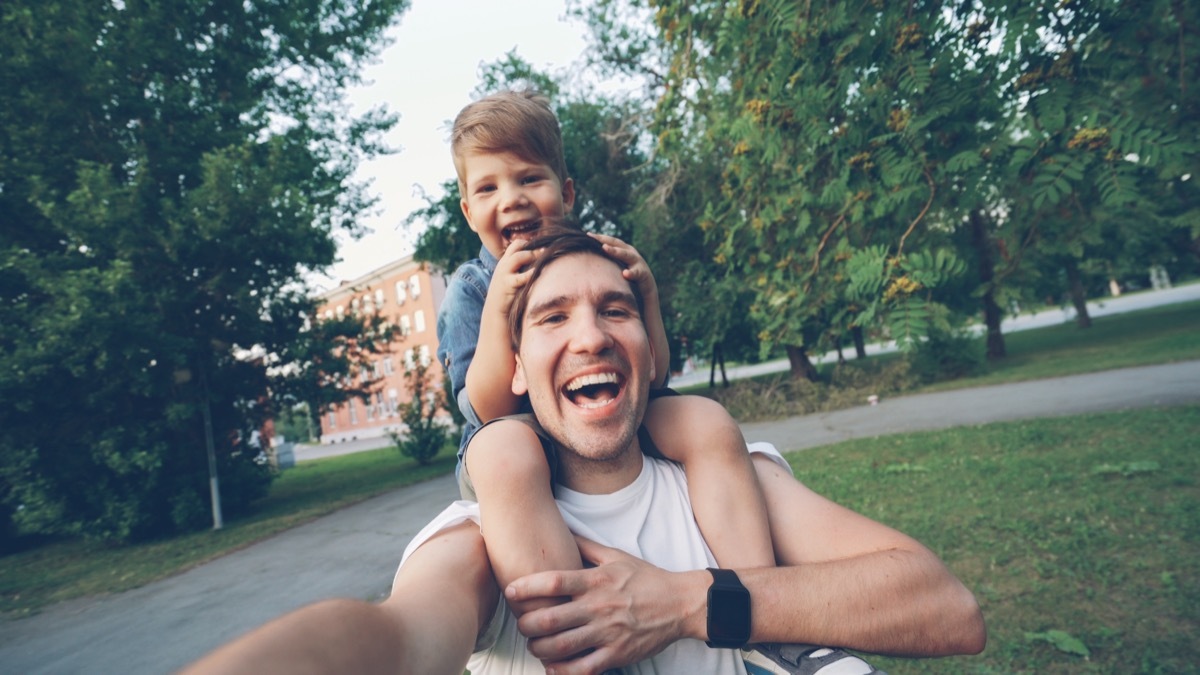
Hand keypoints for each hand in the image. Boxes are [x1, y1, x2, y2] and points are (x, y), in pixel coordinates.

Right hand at [485, 239, 539, 316]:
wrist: (495, 310)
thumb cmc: (508, 294)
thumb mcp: (512, 276)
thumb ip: (522, 268)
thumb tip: (542, 261)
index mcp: (505, 261)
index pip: (517, 244)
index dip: (529, 243)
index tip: (541, 247)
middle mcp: (503, 265)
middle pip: (517, 246)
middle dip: (533, 248)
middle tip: (546, 251)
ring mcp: (504, 274)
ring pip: (518, 258)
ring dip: (532, 256)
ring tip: (544, 259)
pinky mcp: (507, 285)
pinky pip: (520, 278)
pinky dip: (530, 274)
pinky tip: (538, 274)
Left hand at [506, 537, 701, 674]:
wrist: (681, 603)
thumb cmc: (646, 577)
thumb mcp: (616, 556)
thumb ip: (587, 545)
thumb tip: (563, 527)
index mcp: (596, 581)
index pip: (553, 581)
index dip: (526, 587)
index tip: (511, 590)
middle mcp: (598, 606)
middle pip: (550, 619)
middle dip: (527, 624)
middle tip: (521, 624)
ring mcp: (608, 632)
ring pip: (561, 646)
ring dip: (539, 648)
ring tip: (534, 644)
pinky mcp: (617, 653)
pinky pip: (584, 668)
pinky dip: (562, 671)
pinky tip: (552, 667)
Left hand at [587, 233, 658, 301]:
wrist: (647, 290)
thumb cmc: (628, 277)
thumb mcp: (617, 267)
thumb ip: (608, 261)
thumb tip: (588, 256)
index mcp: (624, 250)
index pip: (610, 241)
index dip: (600, 237)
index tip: (587, 234)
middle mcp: (631, 253)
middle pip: (617, 244)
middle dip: (605, 240)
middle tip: (593, 238)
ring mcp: (638, 262)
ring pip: (626, 255)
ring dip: (616, 251)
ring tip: (605, 248)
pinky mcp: (643, 273)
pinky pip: (637, 273)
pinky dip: (631, 273)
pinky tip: (625, 274)